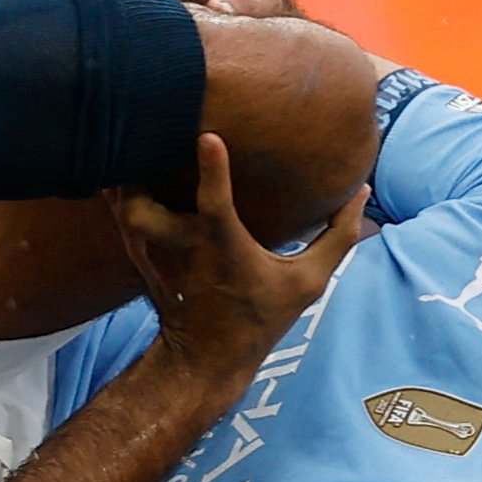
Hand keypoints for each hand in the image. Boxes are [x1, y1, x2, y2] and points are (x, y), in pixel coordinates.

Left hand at [110, 135, 369, 373]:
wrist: (206, 357)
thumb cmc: (261, 316)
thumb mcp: (309, 282)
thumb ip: (338, 236)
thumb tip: (361, 192)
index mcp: (224, 249)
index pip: (216, 205)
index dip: (213, 171)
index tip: (209, 136)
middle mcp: (183, 247)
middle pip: (146, 205)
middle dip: (142, 169)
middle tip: (151, 124)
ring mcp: (154, 252)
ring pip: (124, 204)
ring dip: (126, 171)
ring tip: (136, 130)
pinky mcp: (137, 254)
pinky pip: (119, 211)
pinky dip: (119, 186)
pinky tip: (128, 158)